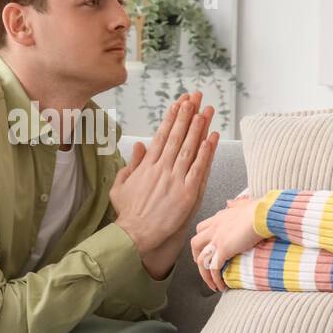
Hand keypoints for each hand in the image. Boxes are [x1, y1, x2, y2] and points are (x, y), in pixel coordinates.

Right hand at [111, 92, 219, 275]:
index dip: (171, 117)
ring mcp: (175, 180)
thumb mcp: (121, 185)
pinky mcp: (186, 194)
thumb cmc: (128, 213)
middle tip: (195, 97)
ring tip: (205, 110)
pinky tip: (210, 139)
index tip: (179, 103)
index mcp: (147, 165)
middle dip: (187, 114)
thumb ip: (131, 164)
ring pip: (189, 149)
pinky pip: (198, 169)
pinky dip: (205, 154)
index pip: (162, 135)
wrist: (135, 235)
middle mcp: (161, 169)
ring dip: (198, 128)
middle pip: (177, 136)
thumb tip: (140, 144)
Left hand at [190, 192, 263, 291]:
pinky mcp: (224, 249)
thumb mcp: (245, 203)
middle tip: (204, 268)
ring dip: (204, 274)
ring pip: (201, 259)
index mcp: (219, 217)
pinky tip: (221, 286)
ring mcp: (217, 239)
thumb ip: (236, 204)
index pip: (202, 228)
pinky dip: (215, 279)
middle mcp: (215, 228)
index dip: (201, 240)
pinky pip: (214, 268)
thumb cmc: (261, 209)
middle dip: (197, 257)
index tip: (207, 250)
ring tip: (212, 284)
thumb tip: (230, 202)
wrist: (264, 213)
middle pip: (195, 243)